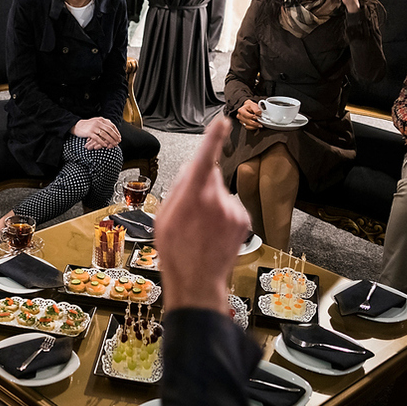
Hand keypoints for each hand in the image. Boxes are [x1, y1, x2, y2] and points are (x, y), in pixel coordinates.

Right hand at [71, 117, 120, 149]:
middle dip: (115, 136)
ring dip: (110, 140)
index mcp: (101, 120)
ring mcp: (94, 127)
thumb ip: (104, 124)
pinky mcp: (89, 132)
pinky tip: (105, 145)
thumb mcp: (97, 122)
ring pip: (104, 134)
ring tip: (114, 144)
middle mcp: (98, 122)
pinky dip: (102, 142)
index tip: (119, 137)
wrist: (77, 126)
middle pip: (109, 130)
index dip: (116, 132)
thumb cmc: (88, 125)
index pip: (112, 126)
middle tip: (118, 141)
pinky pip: (97, 138)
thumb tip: (113, 128)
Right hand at [156, 117, 250, 313]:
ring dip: (211, 203)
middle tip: (189, 211)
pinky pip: (230, 207)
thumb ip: (177, 189)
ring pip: (220, 193)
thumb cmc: (176, 253)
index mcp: (193, 197)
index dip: (213, 138)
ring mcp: (232, 211)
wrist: (197, 282)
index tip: (222, 123)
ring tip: (200, 229)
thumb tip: (189, 171)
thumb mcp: (163, 217)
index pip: (204, 159)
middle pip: (209, 175)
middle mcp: (216, 200)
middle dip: (200, 184)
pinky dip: (222, 215)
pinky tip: (212, 233)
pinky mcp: (243, 220)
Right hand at [236, 99, 261, 129]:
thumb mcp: (253, 105)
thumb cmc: (250, 106)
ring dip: (254, 126)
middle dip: (255, 123)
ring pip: (247, 126)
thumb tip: (259, 113)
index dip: (254, 117)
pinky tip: (256, 126)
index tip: (259, 117)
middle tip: (261, 123)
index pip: (248, 116)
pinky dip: (253, 127)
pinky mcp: (243, 124)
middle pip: (247, 121)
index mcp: (241, 110)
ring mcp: (241, 120)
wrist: (248, 108)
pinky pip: (248, 128)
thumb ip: (256, 109)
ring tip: (259, 125)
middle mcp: (239, 116)